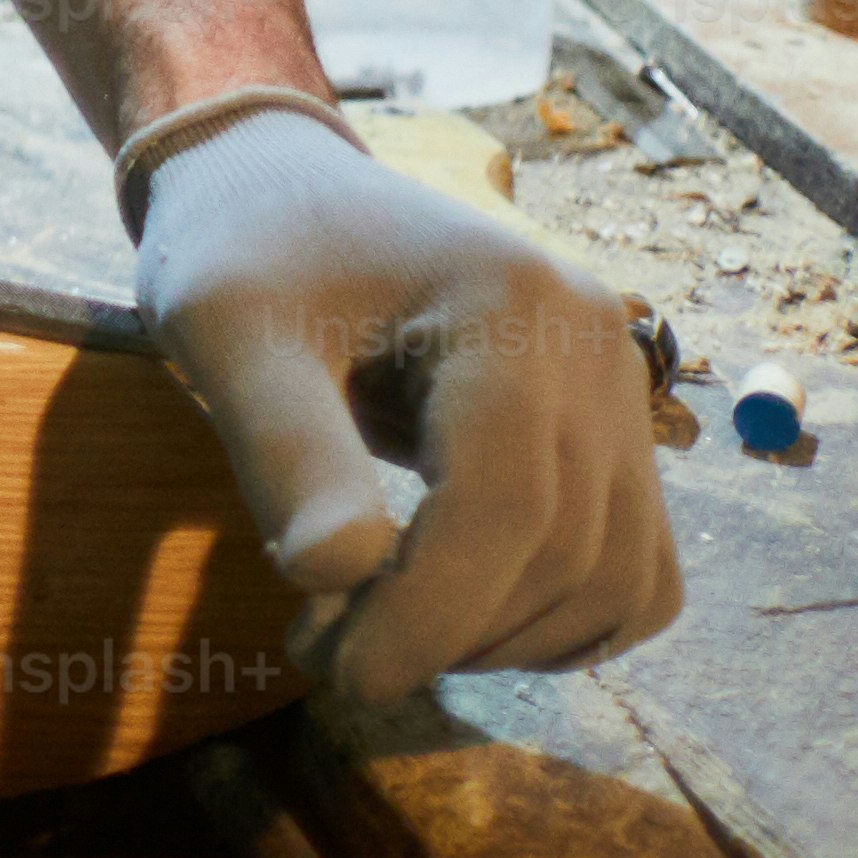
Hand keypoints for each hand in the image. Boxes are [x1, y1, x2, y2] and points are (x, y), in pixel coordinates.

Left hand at [132, 106, 680, 705]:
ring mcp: (619, 389)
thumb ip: (284, 450)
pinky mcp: (615, 432)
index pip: (504, 504)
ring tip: (379, 627)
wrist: (282, 184)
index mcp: (511, 303)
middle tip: (327, 651)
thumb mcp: (224, 330)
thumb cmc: (242, 246)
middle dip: (450, 633)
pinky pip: (633, 571)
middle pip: (565, 552)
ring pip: (614, 579)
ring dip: (504, 639)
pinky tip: (456, 614)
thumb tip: (336, 579)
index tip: (340, 673)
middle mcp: (598, 344)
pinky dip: (561, 622)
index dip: (429, 613)